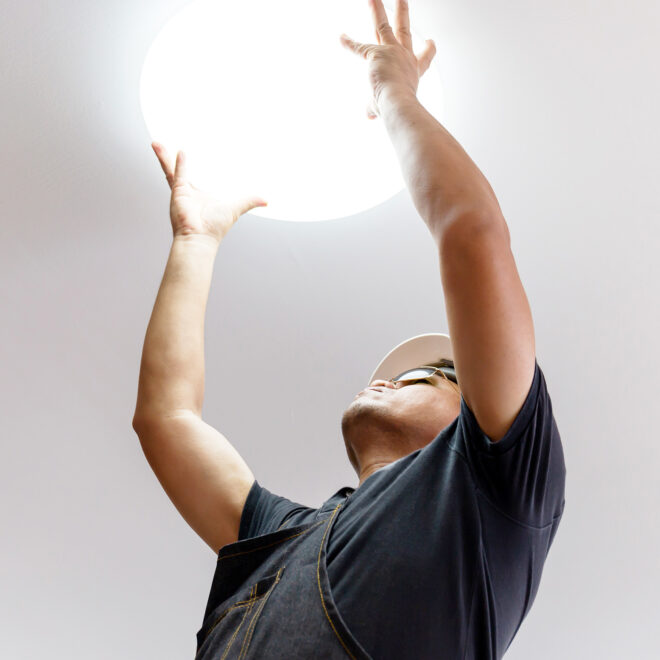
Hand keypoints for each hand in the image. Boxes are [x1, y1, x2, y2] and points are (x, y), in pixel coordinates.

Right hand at [151, 142, 267, 243]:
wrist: (201, 239)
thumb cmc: (215, 228)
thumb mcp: (235, 208)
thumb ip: (248, 202)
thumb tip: (265, 201)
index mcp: (198, 195)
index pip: (192, 175)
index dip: (188, 165)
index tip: (186, 151)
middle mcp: (188, 192)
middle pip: (177, 170)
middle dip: (171, 158)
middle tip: (167, 144)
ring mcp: (181, 192)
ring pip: (170, 170)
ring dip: (164, 157)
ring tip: (157, 143)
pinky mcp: (179, 194)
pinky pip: (178, 175)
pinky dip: (179, 164)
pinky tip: (180, 151)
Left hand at [340, 0, 436, 119]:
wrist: (398, 103)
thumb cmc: (398, 108)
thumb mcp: (388, 107)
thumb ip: (375, 107)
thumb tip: (369, 115)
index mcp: (413, 72)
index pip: (424, 59)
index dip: (428, 51)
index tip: (430, 42)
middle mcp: (405, 58)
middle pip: (404, 31)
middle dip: (402, 14)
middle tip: (402, 0)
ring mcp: (392, 53)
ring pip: (384, 26)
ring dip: (377, 11)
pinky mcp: (376, 53)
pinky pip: (359, 47)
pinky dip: (348, 44)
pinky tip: (341, 37)